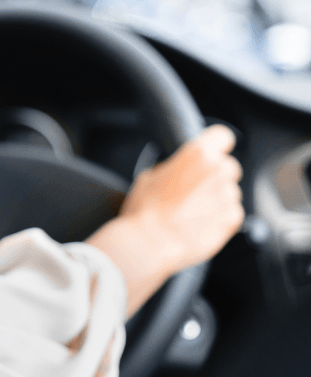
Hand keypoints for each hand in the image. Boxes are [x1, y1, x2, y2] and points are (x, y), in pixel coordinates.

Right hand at [86, 124, 243, 314]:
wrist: (150, 242)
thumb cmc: (145, 210)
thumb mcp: (149, 177)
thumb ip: (173, 168)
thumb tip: (179, 171)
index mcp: (197, 154)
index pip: (222, 136)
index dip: (216, 145)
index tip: (212, 152)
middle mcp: (218, 171)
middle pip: (229, 166)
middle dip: (216, 175)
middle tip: (195, 189)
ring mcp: (228, 196)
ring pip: (230, 191)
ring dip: (217, 198)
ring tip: (193, 211)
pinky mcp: (233, 219)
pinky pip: (232, 213)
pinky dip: (221, 217)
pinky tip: (199, 223)